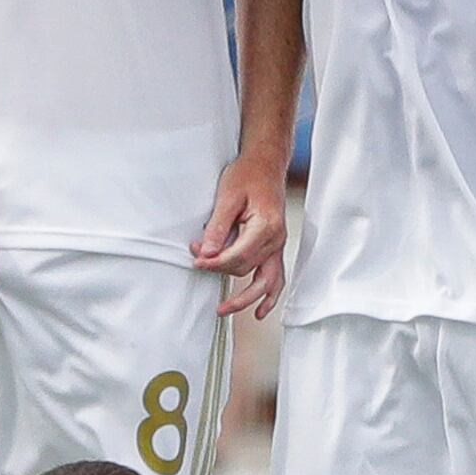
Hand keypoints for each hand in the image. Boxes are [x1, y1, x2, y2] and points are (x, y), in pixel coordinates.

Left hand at [193, 152, 287, 317]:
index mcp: (266, 227)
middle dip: (220, 270)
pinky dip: (269, 295)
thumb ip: (218, 228)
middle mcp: (276, 239)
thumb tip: (207, 253)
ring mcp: (278, 244)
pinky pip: (276, 277)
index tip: (197, 260)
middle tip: (197, 265)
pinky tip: (258, 310)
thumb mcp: (227, 196)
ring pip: (265, 280)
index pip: (238, 256)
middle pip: (246, 269)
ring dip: (246, 298)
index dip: (215, 263)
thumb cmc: (248, 175)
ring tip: (225, 309)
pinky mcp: (275, 246)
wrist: (266, 164)